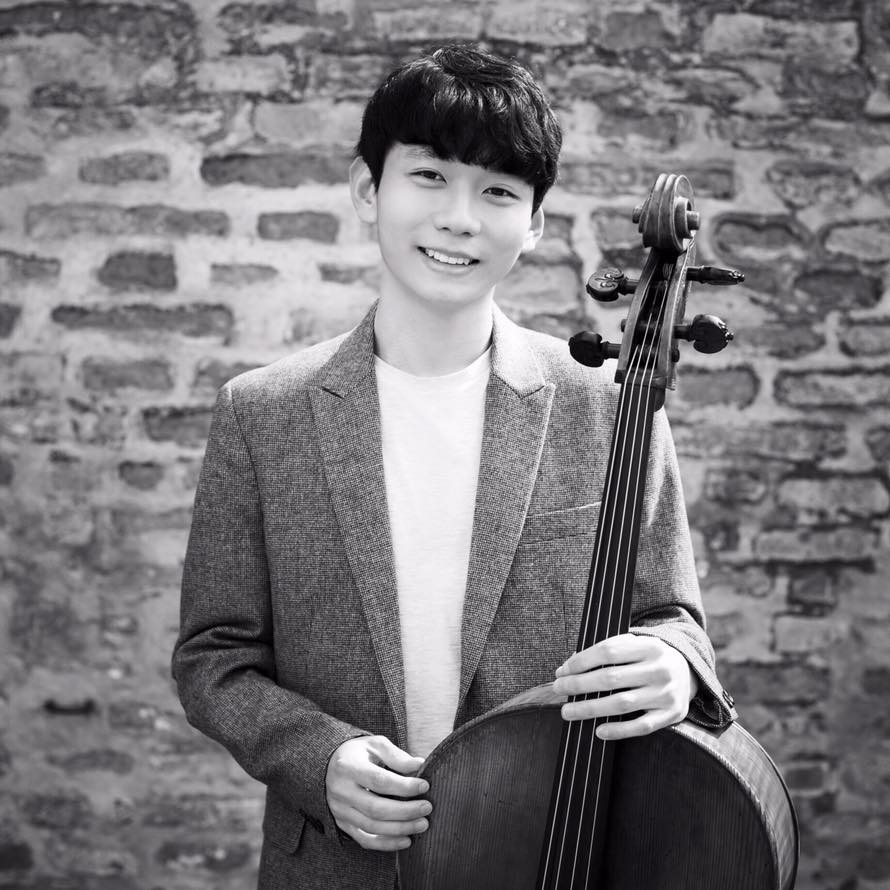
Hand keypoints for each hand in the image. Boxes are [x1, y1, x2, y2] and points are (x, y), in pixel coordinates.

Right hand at [325, 735, 431, 851]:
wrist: (329, 764)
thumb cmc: (358, 753)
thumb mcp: (375, 745)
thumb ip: (397, 756)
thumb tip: (419, 765)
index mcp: (348, 767)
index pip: (379, 781)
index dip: (403, 786)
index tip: (424, 786)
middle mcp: (341, 791)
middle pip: (375, 808)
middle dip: (405, 811)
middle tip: (427, 808)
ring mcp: (340, 810)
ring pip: (372, 827)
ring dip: (400, 829)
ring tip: (422, 824)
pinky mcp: (343, 824)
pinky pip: (365, 840)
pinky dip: (386, 844)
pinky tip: (406, 840)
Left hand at [552, 633, 697, 740]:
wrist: (689, 672)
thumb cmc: (649, 658)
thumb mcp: (635, 645)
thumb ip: (608, 651)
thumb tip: (570, 665)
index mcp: (649, 646)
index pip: (608, 651)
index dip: (581, 661)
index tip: (561, 670)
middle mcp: (659, 668)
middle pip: (610, 678)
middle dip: (578, 684)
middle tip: (558, 689)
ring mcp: (666, 693)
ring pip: (621, 703)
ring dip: (589, 708)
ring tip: (568, 711)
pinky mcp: (671, 715)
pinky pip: (641, 726)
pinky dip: (618, 730)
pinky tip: (598, 730)